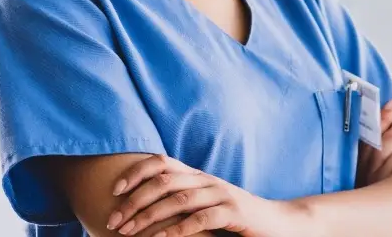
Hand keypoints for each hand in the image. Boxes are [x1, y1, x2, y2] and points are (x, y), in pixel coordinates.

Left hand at [105, 155, 304, 236]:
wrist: (278, 223)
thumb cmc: (236, 217)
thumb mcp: (205, 203)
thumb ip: (181, 201)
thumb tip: (142, 208)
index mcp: (197, 175)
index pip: (161, 162)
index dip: (135, 172)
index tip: (114, 191)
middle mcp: (206, 180)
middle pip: (163, 181)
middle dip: (134, 201)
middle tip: (114, 221)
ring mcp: (221, 195)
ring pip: (178, 200)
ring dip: (148, 217)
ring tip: (128, 233)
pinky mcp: (234, 213)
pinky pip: (200, 219)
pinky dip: (177, 230)